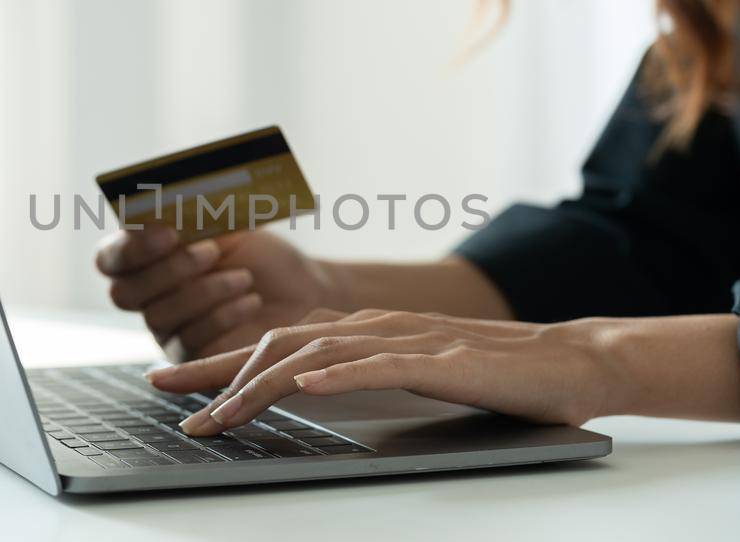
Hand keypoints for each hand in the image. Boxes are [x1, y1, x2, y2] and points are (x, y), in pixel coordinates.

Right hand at [95, 227, 339, 359]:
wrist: (301, 292)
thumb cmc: (260, 256)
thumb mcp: (230, 227)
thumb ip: (194, 217)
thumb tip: (170, 200)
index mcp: (145, 258)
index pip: (110, 258)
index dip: (131, 247)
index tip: (169, 231)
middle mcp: (147, 296)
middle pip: (123, 293)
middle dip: (167, 270)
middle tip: (210, 251)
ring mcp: (166, 329)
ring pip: (158, 316)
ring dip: (203, 292)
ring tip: (243, 277)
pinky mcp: (190, 358)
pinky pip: (189, 340)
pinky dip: (221, 316)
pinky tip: (250, 300)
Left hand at [146, 309, 621, 435]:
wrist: (573, 363)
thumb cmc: (496, 377)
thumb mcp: (415, 375)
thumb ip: (363, 375)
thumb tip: (302, 392)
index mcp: (365, 332)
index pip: (276, 344)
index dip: (217, 362)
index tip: (170, 384)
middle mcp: (376, 327)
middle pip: (278, 342)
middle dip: (216, 370)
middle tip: (166, 394)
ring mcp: (409, 340)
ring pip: (318, 353)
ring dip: (261, 383)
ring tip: (221, 411)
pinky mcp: (445, 360)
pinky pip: (381, 365)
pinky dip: (338, 374)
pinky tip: (307, 387)